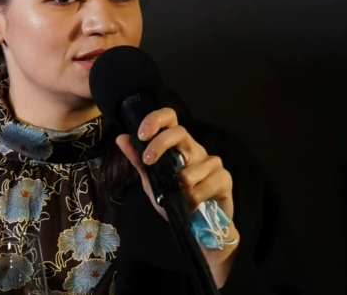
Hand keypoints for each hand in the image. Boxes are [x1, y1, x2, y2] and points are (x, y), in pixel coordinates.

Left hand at [115, 108, 239, 285]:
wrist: (199, 226)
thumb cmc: (176, 199)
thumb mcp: (152, 182)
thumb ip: (138, 161)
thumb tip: (121, 138)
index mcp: (177, 146)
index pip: (170, 119)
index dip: (155, 120)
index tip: (141, 134)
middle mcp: (194, 149)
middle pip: (180, 132)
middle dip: (160, 144)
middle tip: (149, 161)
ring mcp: (212, 162)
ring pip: (192, 167)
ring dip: (180, 186)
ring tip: (178, 196)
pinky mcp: (224, 178)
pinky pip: (206, 184)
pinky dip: (195, 197)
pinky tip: (192, 203)